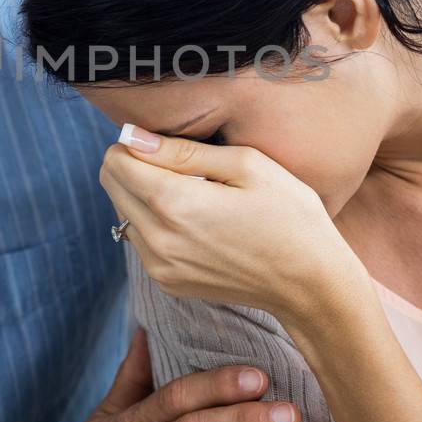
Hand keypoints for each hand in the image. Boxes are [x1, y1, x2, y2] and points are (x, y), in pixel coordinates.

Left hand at [98, 125, 351, 319]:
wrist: (310, 284)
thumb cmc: (289, 215)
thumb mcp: (246, 165)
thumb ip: (182, 150)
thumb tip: (133, 137)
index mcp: (175, 204)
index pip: (116, 161)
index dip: (136, 143)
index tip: (167, 143)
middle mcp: (158, 240)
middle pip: (111, 185)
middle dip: (134, 165)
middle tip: (179, 163)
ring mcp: (160, 267)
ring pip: (122, 213)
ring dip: (143, 196)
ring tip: (192, 193)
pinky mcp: (167, 283)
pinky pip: (140, 240)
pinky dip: (156, 223)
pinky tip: (195, 221)